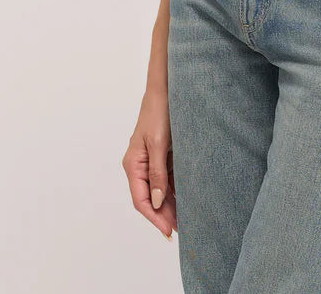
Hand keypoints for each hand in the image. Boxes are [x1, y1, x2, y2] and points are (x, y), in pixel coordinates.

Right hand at [122, 88, 176, 240]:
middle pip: (151, 198)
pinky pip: (168, 178)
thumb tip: (156, 202)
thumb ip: (157, 173)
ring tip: (186, 220)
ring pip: (160, 190)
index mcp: (133, 164)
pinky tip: (187, 199)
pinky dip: (176, 190)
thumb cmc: (159, 112)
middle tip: (181, 230)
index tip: (168, 231)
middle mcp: (140, 165)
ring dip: (171, 204)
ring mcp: (151, 161)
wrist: (167, 89)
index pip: (141, 200)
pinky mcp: (162, 155)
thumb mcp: (158, 144)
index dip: (154, 217)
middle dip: (164, 214)